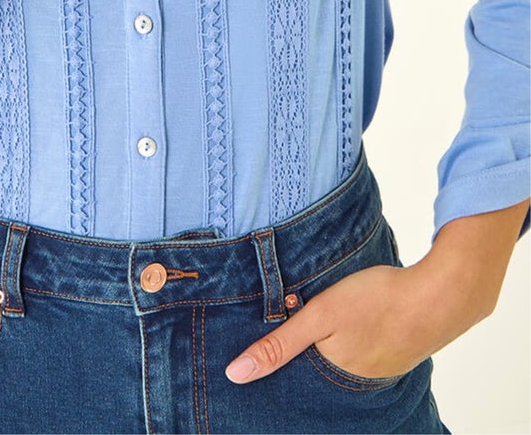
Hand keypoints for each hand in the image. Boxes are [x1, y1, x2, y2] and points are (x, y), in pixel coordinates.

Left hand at [225, 195, 528, 385]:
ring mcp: (379, 365)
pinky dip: (356, 329)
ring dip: (332, 332)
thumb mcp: (319, 315)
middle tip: (298, 306)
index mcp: (333, 373)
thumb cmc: (377, 301)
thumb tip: (235, 374)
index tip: (265, 333)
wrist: (440, 295)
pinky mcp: (395, 349)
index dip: (279, 351)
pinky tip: (358, 311)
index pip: (295, 370)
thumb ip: (279, 344)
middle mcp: (355, 379)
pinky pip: (365, 343)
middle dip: (305, 339)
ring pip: (341, 349)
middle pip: (318, 359)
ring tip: (331, 306)